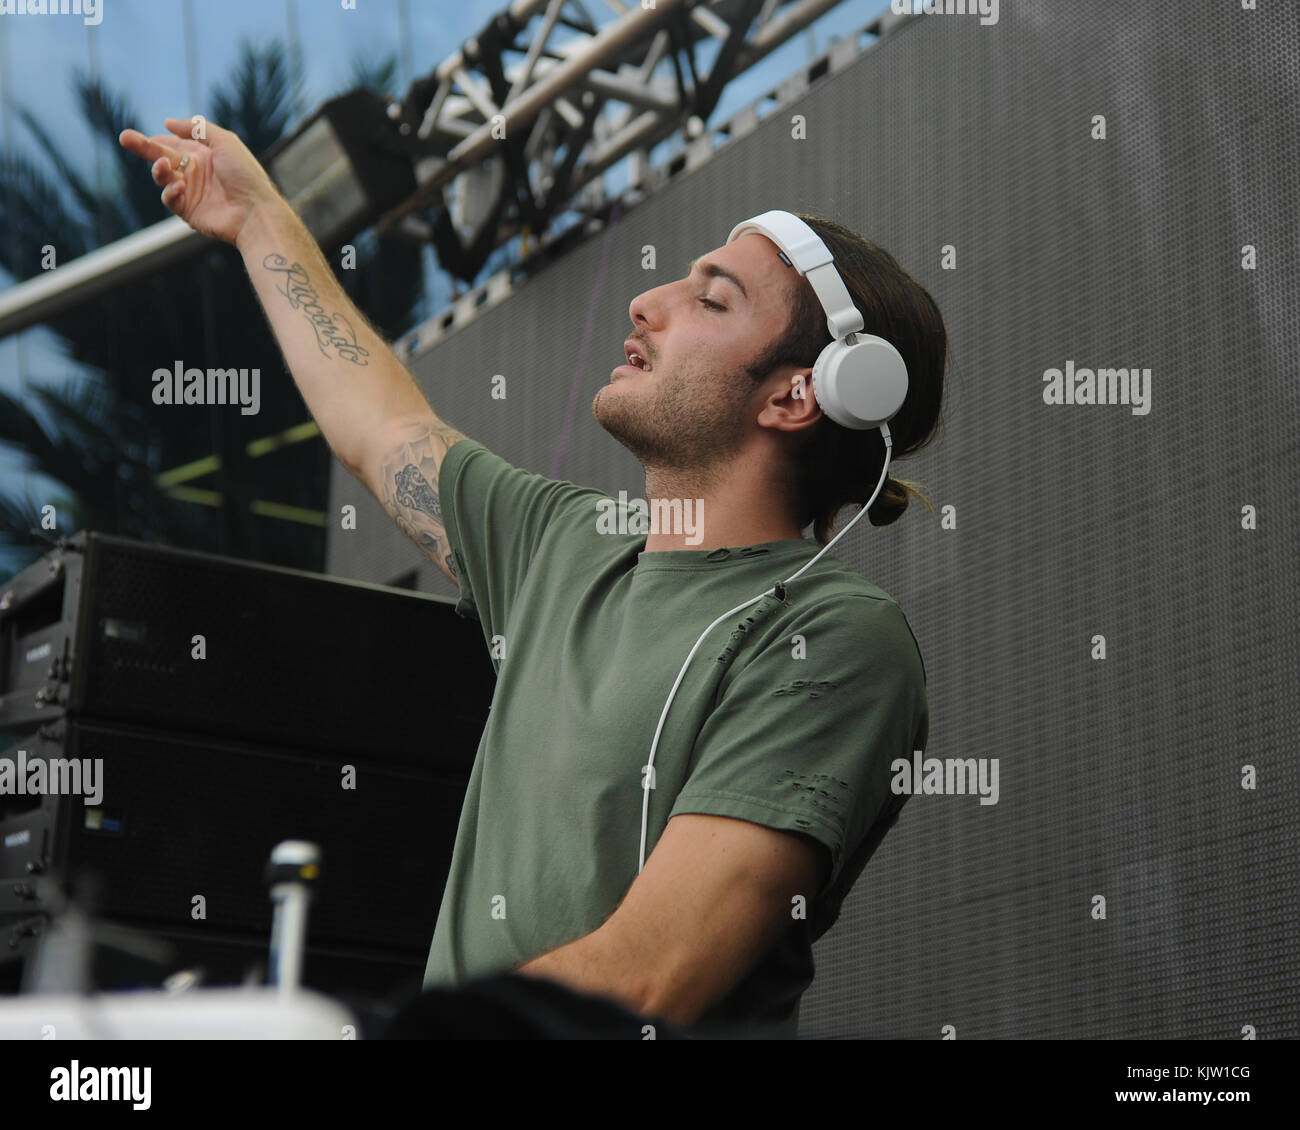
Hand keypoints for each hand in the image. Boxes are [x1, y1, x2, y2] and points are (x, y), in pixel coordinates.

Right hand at [118, 117, 282, 246]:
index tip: (144, 134)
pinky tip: (179, 187)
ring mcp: (190, 192)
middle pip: (161, 157)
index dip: (158, 139)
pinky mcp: (188, 210)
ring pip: (162, 177)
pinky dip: (169, 191)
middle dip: (143, 147)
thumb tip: (167, 122)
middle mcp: (195, 172)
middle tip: (124, 137)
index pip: (173, 144)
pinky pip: (169, 198)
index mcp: (203, 155)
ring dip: (158, 170)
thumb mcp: (224, 141)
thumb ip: (197, 128)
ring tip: (163, 166)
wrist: (256, 212)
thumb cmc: (246, 175)